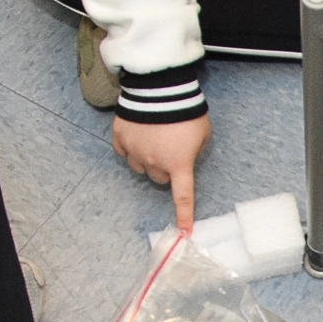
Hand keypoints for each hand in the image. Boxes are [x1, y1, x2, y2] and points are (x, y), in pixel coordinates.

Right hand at [112, 111, 208, 232]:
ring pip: (140, 168)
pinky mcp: (120, 138)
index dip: (184, 215)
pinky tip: (138, 133)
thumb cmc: (186, 110)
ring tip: (153, 138)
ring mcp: (135, 152)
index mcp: (178, 164)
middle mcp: (154, 163)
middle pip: (158, 178)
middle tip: (169, 149)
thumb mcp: (202, 133)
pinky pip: (123, 152)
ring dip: (146, 159)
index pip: (182, 196)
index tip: (184, 233)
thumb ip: (194, 150)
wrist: (160, 88)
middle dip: (164, 169)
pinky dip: (130, 146)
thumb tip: (184, 156)